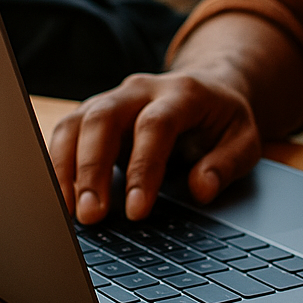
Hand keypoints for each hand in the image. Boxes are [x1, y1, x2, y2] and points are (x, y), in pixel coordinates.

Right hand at [49, 70, 261, 223]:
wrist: (209, 87)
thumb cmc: (224, 119)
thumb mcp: (245, 140)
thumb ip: (227, 164)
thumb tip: (202, 189)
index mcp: (183, 93)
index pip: (155, 126)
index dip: (143, 168)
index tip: (137, 211)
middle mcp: (141, 89)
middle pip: (104, 118)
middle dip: (92, 169)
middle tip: (90, 216)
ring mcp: (113, 98)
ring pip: (76, 123)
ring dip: (65, 168)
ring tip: (66, 213)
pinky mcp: (94, 113)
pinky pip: (66, 133)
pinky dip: (57, 165)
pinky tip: (58, 197)